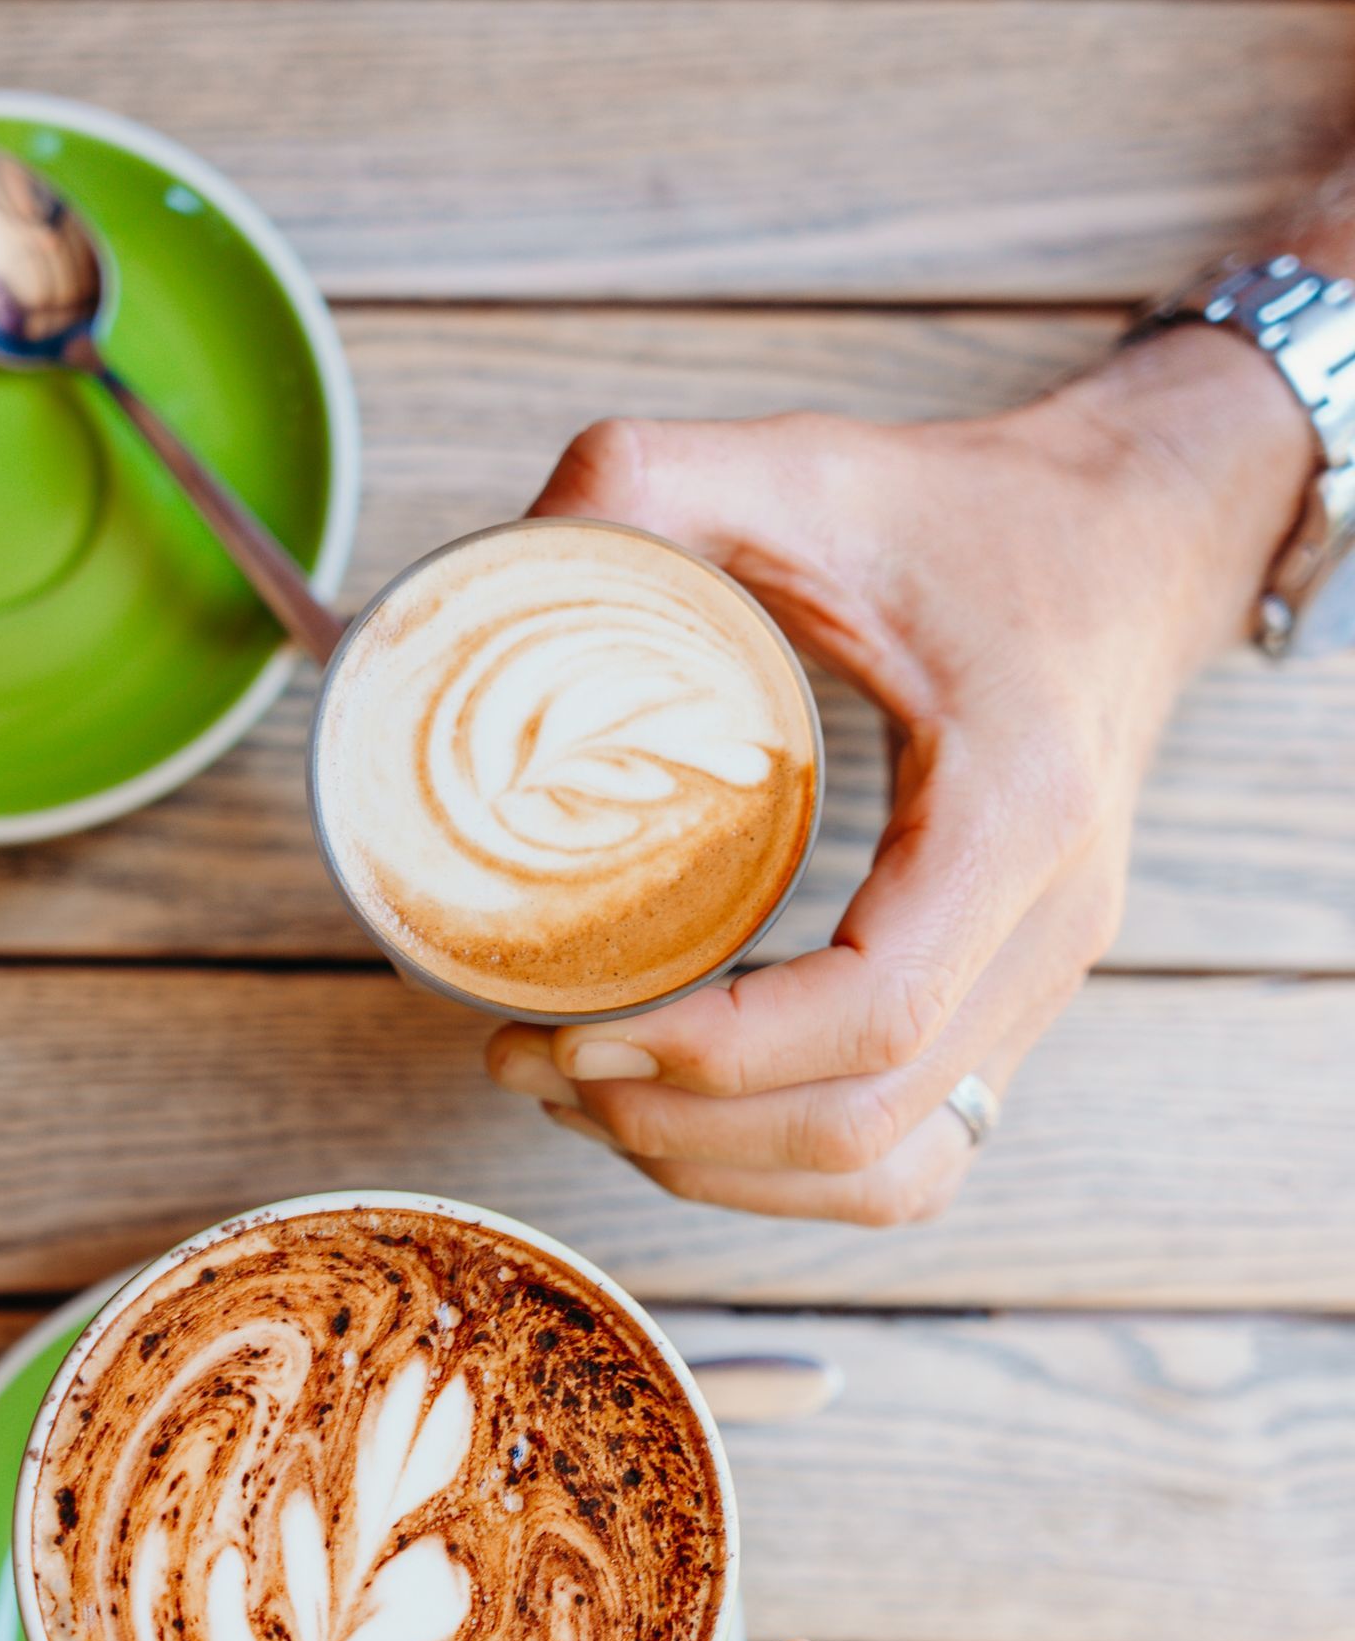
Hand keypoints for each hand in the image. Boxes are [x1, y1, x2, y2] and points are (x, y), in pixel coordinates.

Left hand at [487, 327, 1315, 1223]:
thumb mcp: (809, 467)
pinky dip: (790, 1174)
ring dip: (725, 1168)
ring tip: (587, 1098)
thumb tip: (506, 554)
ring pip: (894, 1173)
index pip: (873, 1009)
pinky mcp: (1013, 1009)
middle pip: (864, 1123)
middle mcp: (1050, 923)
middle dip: (675, 1124)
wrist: (1135, 543)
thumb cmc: (979, 516)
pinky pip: (914, 1159)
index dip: (710, 1054)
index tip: (573, 1029)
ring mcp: (1043, 984)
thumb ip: (647, 480)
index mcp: (1013, 810)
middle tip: (531, 1063)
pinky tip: (681, 1112)